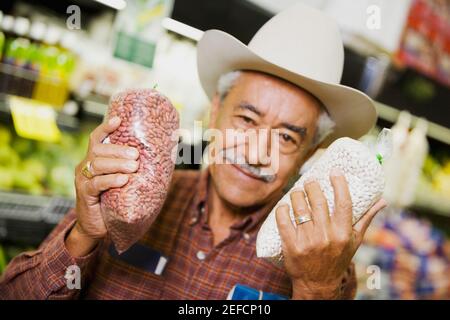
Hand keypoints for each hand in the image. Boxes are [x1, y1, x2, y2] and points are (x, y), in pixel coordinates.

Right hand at [66, 117, 139, 256]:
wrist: (98, 228)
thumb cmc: (113, 202)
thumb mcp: (123, 183)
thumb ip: (134, 170)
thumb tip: (164, 156)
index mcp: (94, 159)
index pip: (96, 139)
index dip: (106, 128)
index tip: (118, 120)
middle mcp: (86, 166)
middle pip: (99, 150)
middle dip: (119, 150)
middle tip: (136, 155)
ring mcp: (83, 179)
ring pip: (98, 164)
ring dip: (118, 164)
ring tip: (133, 167)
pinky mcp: (84, 194)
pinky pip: (97, 183)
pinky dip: (111, 180)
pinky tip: (123, 180)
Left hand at [275, 169, 386, 298]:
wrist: (318, 284)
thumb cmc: (338, 259)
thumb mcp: (355, 241)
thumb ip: (366, 219)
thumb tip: (382, 200)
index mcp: (344, 233)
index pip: (344, 202)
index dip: (339, 183)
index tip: (334, 171)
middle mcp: (326, 236)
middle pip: (318, 200)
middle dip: (312, 186)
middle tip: (309, 182)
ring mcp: (307, 241)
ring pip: (299, 206)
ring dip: (296, 194)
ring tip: (297, 193)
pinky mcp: (291, 245)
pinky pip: (283, 219)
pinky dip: (282, 209)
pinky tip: (285, 206)